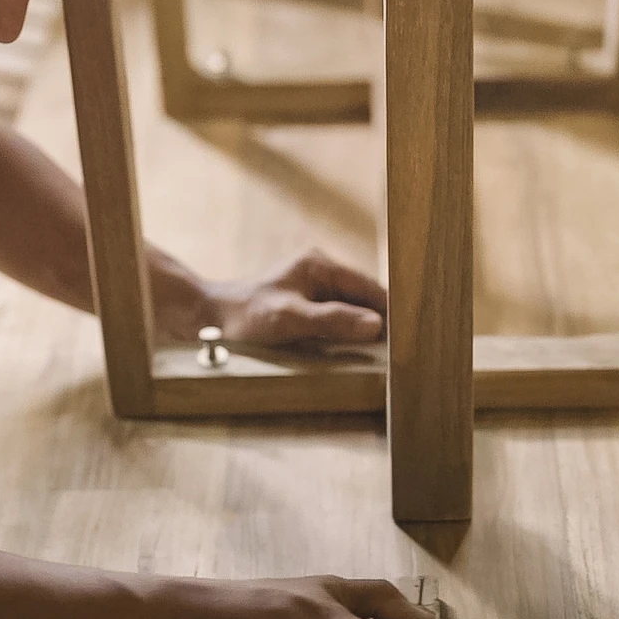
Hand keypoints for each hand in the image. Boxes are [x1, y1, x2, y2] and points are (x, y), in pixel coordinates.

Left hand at [200, 249, 387, 345]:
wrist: (208, 319)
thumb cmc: (245, 317)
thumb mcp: (290, 320)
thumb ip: (333, 320)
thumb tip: (376, 325)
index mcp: (320, 265)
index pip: (371, 289)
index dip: (393, 313)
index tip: (411, 336)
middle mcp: (320, 271)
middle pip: (365, 298)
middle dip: (383, 321)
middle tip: (403, 350)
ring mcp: (314, 287)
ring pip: (354, 309)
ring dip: (366, 329)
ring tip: (388, 353)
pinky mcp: (306, 304)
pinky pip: (339, 317)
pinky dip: (350, 333)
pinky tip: (359, 350)